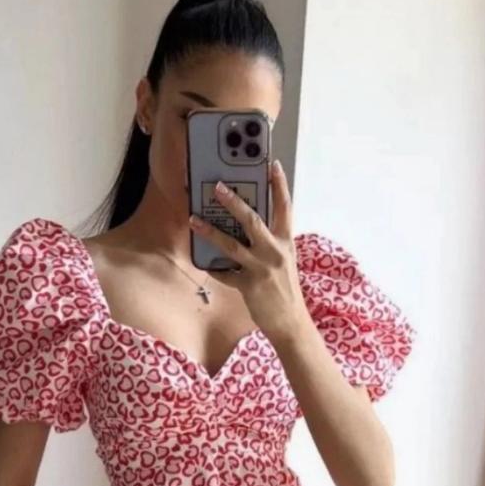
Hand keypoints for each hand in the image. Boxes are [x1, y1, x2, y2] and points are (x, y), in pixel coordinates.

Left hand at [188, 159, 308, 342]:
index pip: (285, 207)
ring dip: (210, 231)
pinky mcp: (248, 286)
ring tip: (193, 220)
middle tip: (217, 187)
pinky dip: (212, 267)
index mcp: (286, 242)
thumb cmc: (285, 289)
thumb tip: (247, 226)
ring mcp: (261, 268)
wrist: (290, 322)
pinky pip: (225, 273)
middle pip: (252, 220)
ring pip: (231, 244)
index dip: (279, 184)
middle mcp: (274, 252)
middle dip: (233, 202)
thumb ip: (270, 242)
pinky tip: (202, 262)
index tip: (272, 164)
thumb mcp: (284, 260)